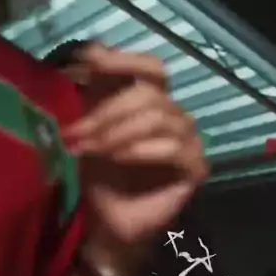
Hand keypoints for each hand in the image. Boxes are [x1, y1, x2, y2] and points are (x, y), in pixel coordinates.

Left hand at [66, 44, 207, 272]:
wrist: (112, 222)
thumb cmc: (102, 177)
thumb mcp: (92, 130)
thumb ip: (95, 95)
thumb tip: (90, 52)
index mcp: (155, 103)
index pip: (153, 69)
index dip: (126, 61)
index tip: (91, 63)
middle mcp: (177, 118)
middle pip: (152, 95)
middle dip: (109, 112)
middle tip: (79, 132)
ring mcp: (191, 143)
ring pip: (162, 119)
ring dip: (121, 132)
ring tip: (95, 149)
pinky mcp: (197, 169)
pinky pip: (175, 148)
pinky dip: (142, 150)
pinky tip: (119, 158)